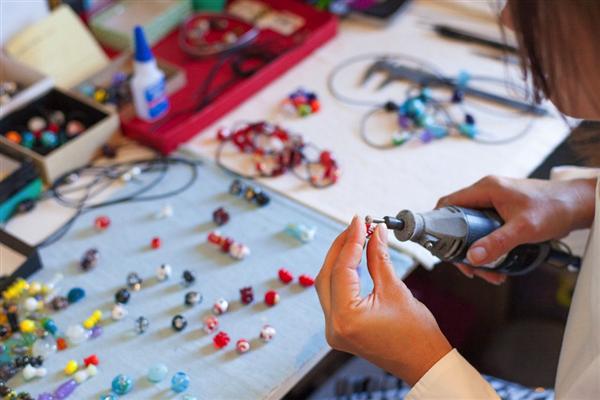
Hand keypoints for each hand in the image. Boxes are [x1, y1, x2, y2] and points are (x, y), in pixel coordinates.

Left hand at [315, 216, 451, 385]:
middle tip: (357, 225)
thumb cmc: (417, 335)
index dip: (351, 240)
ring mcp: (334, 329)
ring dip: (340, 259)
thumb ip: (379, 257)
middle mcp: (333, 326)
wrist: (424, 364)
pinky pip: (334, 295)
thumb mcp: (396, 289)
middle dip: (342, 247)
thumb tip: (374, 232)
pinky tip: (353, 258)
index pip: (341, 269)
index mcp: (346, 318)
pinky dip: (341, 275)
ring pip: (327, 284)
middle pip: (327, 275)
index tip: (360, 221)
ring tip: (357, 237)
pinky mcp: (340, 328)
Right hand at [437, 176, 596, 283]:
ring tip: (489, 273)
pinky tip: (499, 265)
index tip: (439, 244)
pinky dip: (489, 249)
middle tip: (469, 269)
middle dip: (462, 248)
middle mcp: (486, 194)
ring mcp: (495, 203)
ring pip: (473, 230)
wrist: (578, 204)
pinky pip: (486, 232)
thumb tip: (472, 258)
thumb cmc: (554, 207)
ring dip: (477, 253)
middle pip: (459, 221)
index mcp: (485, 189)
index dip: (438, 222)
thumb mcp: (523, 228)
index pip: (449, 202)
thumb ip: (496, 243)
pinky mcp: (503, 213)